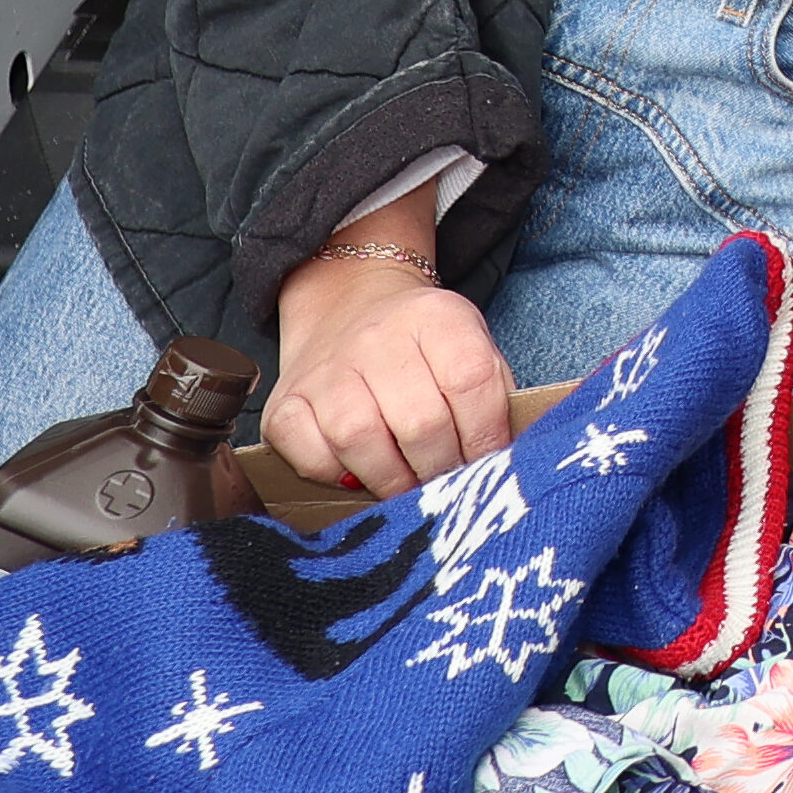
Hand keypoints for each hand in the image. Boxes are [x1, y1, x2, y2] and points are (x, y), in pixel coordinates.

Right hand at [264, 227, 518, 495]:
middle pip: (420, 422)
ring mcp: (326, 371)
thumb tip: (507, 460)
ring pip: (361, 441)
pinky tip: (358, 471)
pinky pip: (311, 457)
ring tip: (410, 487)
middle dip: (442, 469)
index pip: (470, 381)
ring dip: (393, 480)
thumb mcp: (471, 344)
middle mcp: (378, 338)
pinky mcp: (285, 404)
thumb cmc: (422, 344)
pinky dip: (337, 477)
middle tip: (449, 485)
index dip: (486, 435)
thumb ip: (493, 395)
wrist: (348, 305)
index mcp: (436, 317)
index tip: (489, 464)